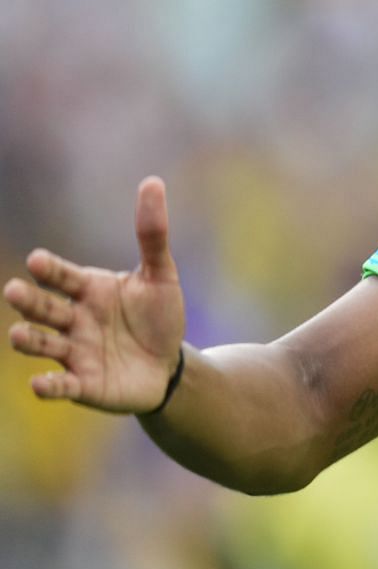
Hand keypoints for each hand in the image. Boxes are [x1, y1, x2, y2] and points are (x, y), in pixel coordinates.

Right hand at [5, 177, 187, 414]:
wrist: (170, 366)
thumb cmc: (159, 317)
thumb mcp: (161, 276)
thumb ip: (152, 235)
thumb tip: (153, 181)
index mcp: (87, 289)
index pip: (62, 276)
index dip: (50, 269)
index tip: (38, 261)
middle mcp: (73, 319)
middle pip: (44, 308)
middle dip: (28, 301)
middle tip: (13, 291)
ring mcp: (74, 352)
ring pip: (44, 344)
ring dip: (29, 340)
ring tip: (19, 335)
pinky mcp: (83, 384)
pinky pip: (62, 386)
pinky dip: (49, 386)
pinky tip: (38, 385)